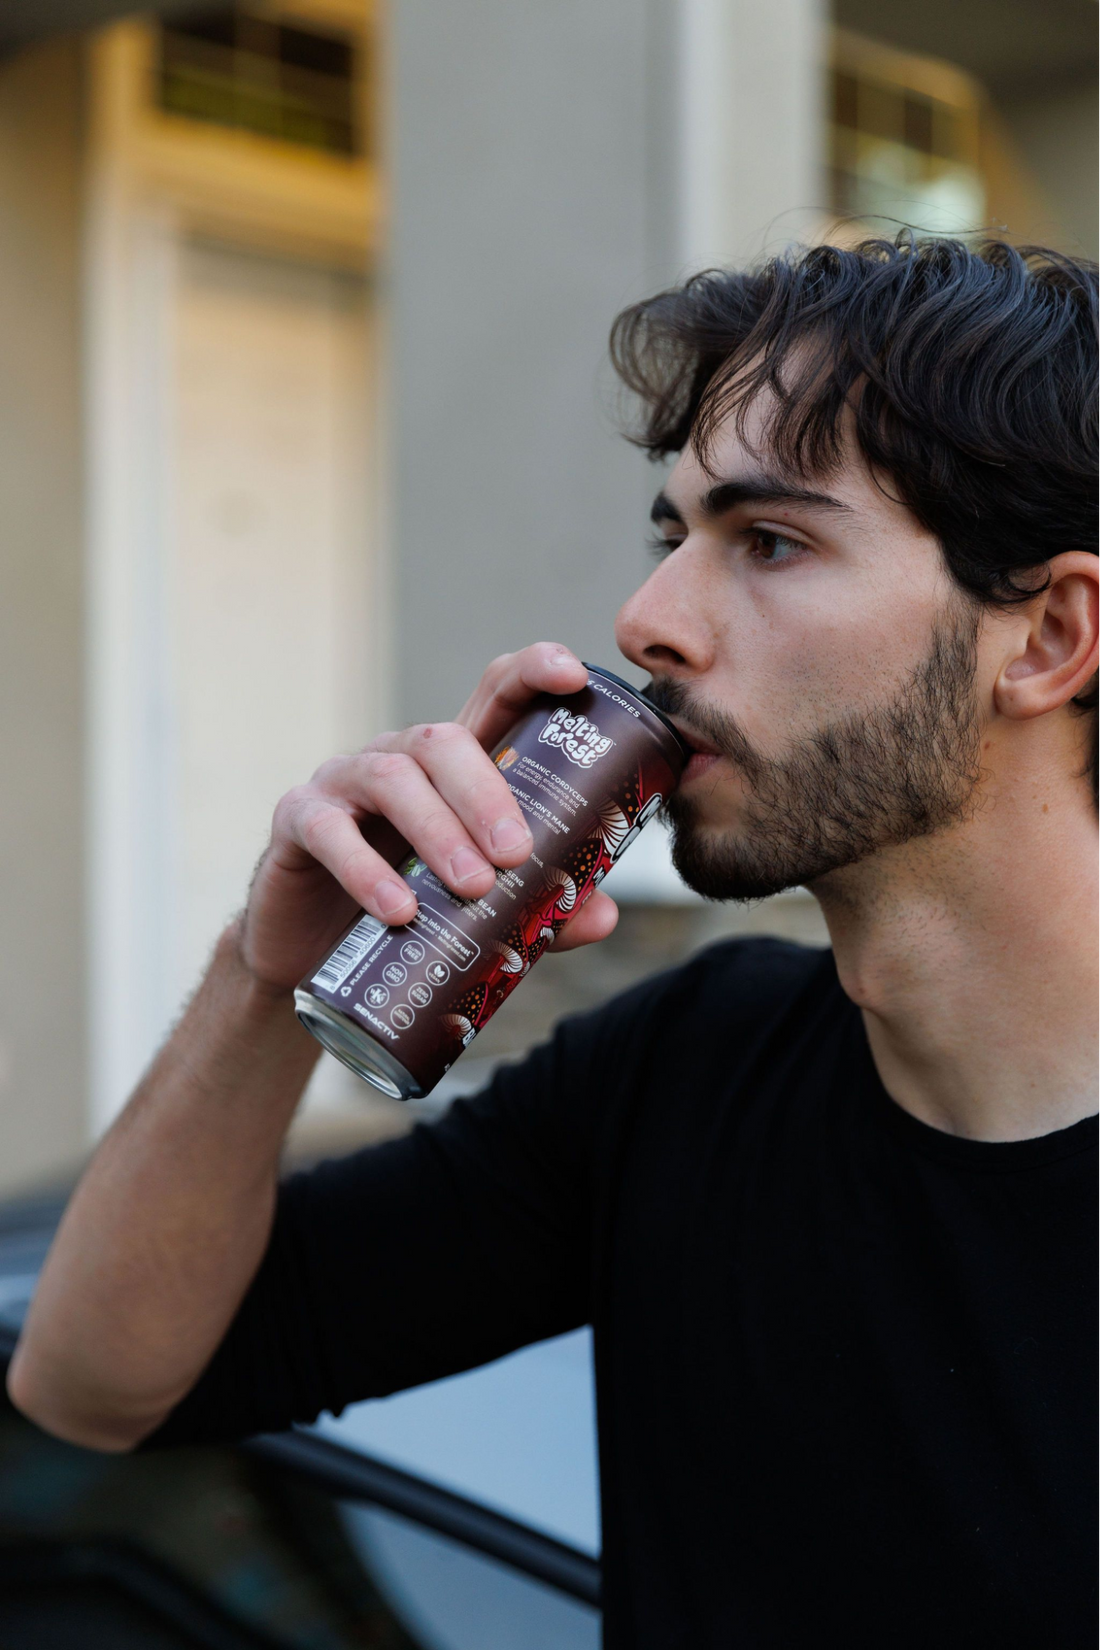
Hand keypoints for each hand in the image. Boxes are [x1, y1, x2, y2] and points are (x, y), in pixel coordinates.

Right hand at [240, 644, 619, 992]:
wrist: (313, 956)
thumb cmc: (408, 914)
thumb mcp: (479, 913)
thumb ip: (537, 909)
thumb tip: (602, 916)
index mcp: (454, 768)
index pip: (493, 696)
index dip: (531, 673)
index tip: (571, 674)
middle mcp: (400, 759)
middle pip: (445, 740)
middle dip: (486, 793)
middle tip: (517, 853)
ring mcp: (344, 784)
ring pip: (392, 778)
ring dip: (437, 832)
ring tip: (471, 887)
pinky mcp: (298, 823)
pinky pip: (330, 832)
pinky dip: (367, 870)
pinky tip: (399, 909)